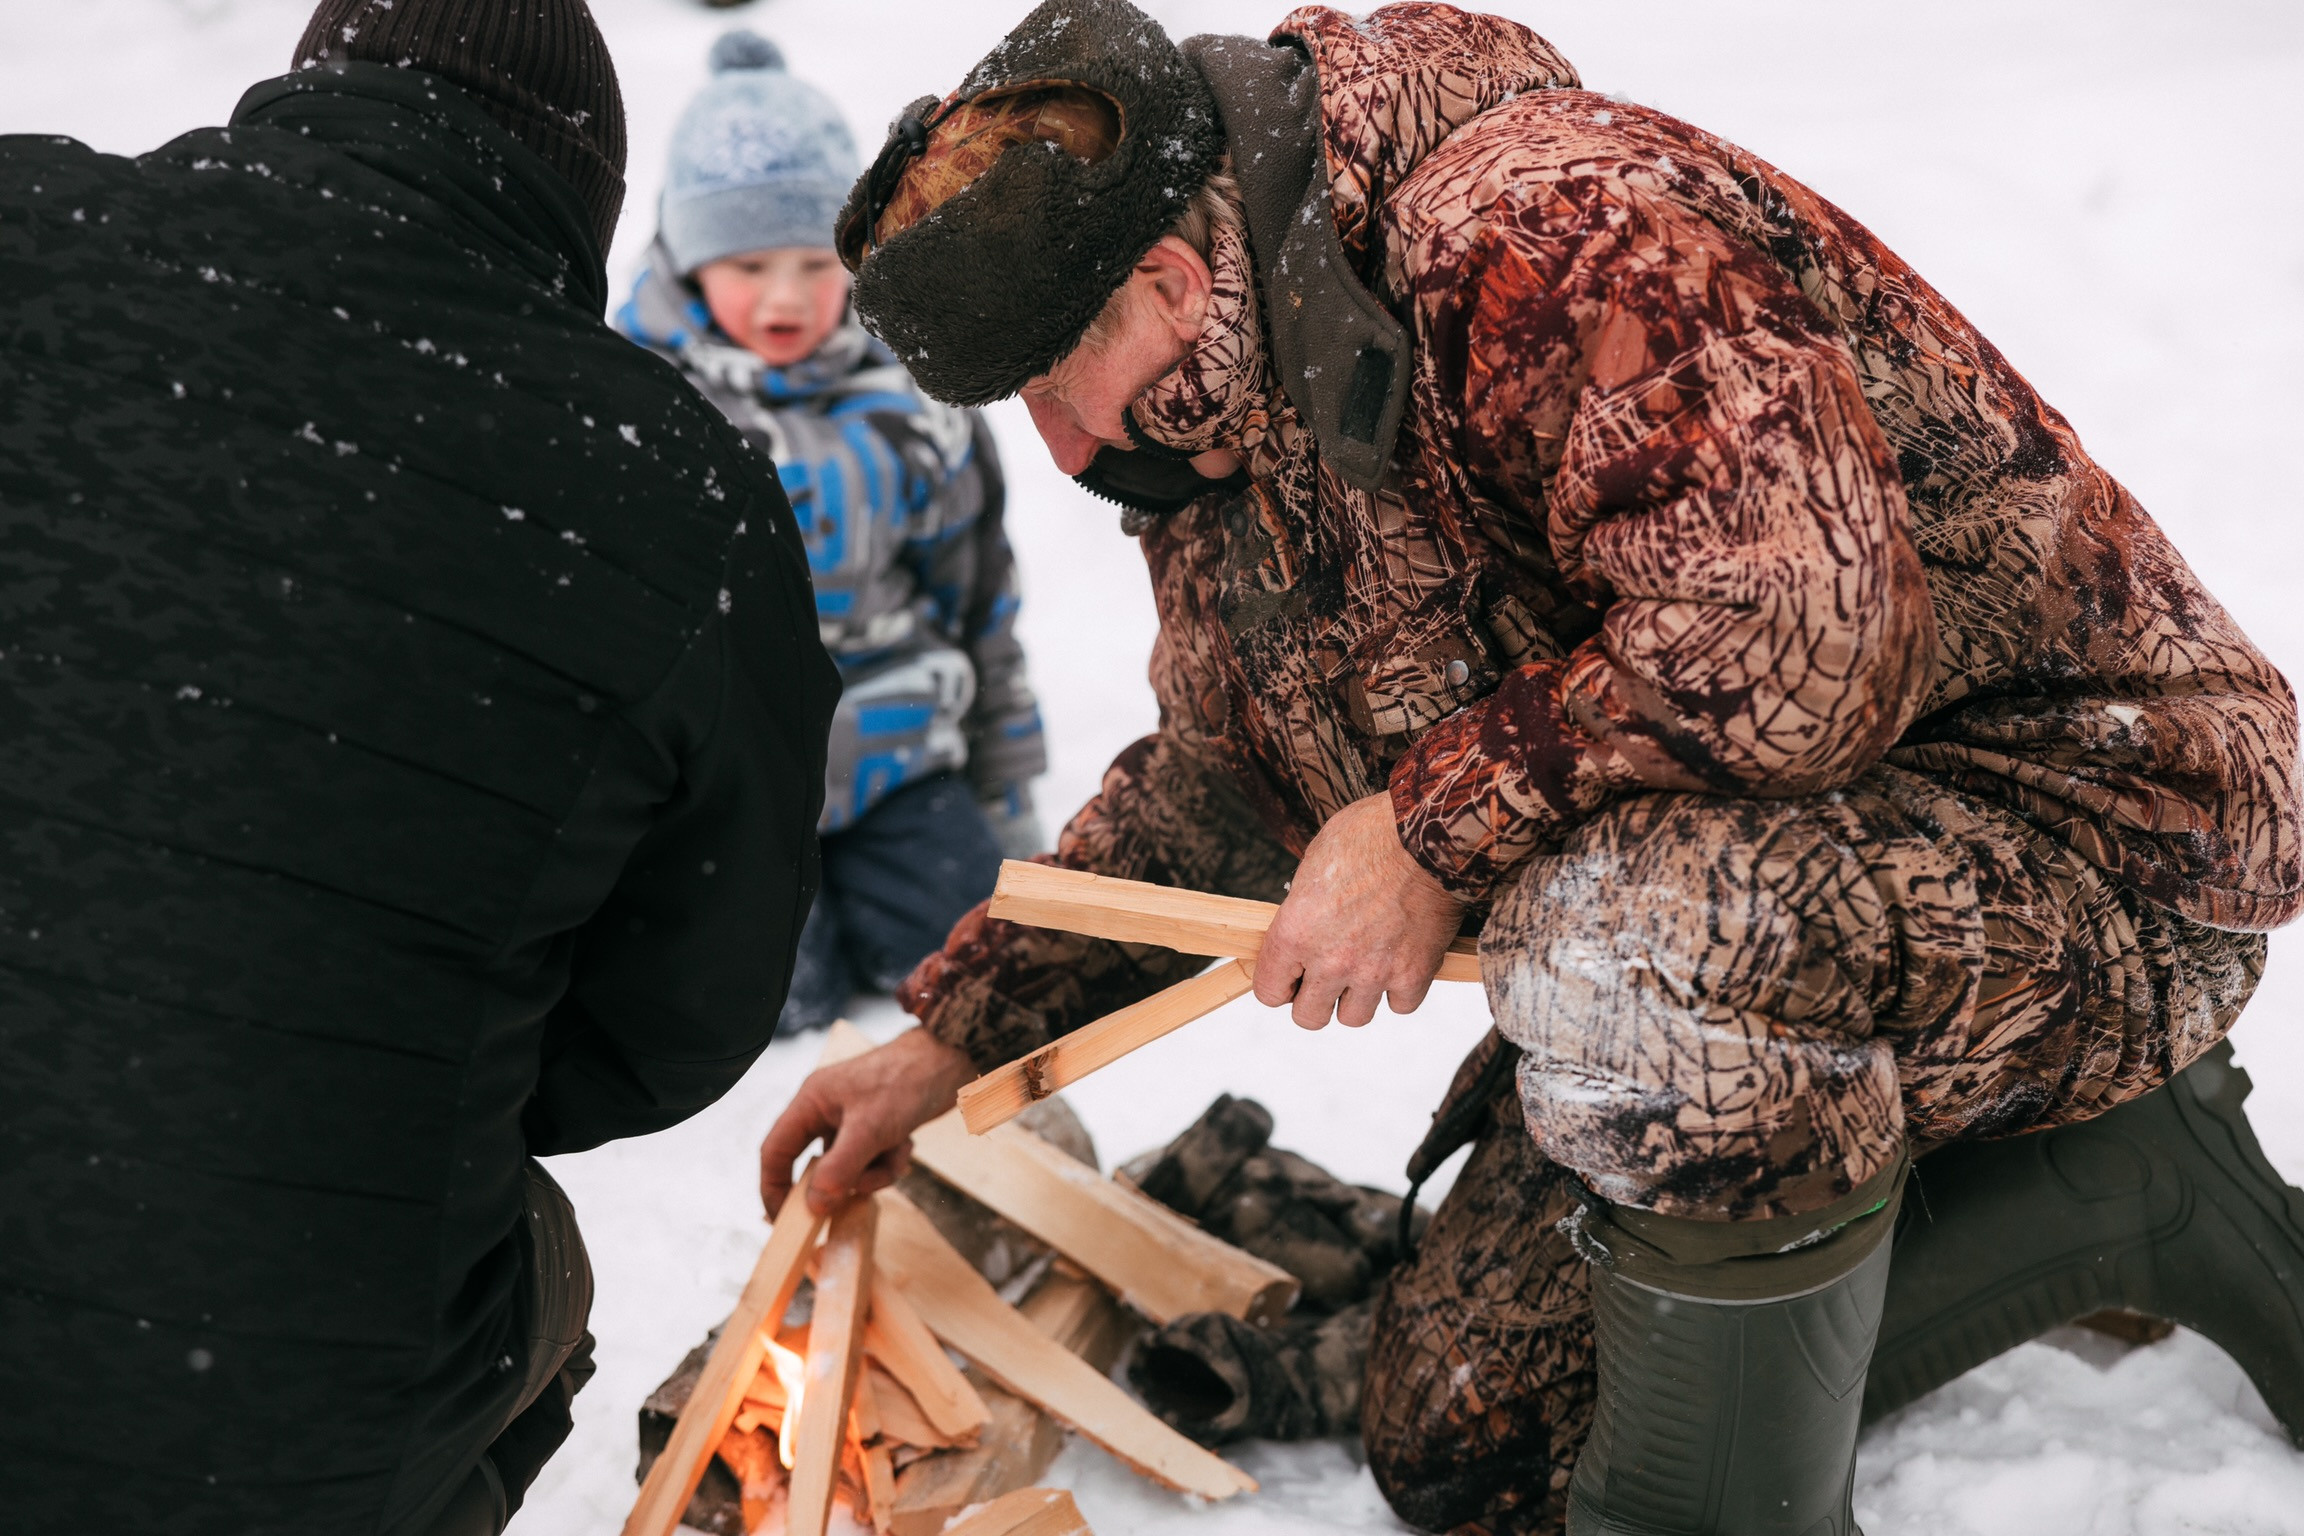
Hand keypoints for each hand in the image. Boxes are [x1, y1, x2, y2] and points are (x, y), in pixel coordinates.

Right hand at [758, 1027, 974, 1216]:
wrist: (950, 1060)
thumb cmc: (904, 1082)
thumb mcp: (869, 1129)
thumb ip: (839, 1169)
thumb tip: (814, 1205)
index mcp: (811, 1102)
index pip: (775, 1151)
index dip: (774, 1187)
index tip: (783, 1221)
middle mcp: (826, 1112)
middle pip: (815, 1164)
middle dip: (838, 1183)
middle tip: (848, 1201)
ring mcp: (852, 1121)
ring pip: (849, 1169)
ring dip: (873, 1172)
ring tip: (893, 1154)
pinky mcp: (876, 1129)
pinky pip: (873, 1162)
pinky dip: (890, 1161)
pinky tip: (906, 1145)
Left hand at [1252, 792, 1467, 1029]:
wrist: (1431, 835)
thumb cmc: (1371, 836)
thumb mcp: (1314, 862)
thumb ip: (1302, 907)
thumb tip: (1302, 924)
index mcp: (1296, 932)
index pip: (1269, 991)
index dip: (1278, 984)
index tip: (1290, 975)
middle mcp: (1331, 960)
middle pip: (1308, 1017)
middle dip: (1312, 999)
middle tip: (1324, 977)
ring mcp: (1374, 972)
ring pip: (1353, 1018)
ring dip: (1355, 997)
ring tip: (1363, 969)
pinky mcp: (1414, 974)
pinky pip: (1399, 1005)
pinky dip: (1398, 990)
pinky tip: (1397, 963)